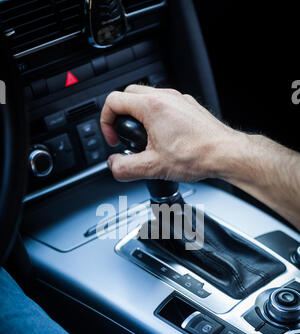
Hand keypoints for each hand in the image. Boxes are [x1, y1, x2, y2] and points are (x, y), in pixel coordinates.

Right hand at [100, 85, 241, 181]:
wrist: (226, 154)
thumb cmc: (198, 155)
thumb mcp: (153, 167)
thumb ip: (125, 168)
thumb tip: (114, 166)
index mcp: (152, 107)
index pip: (113, 101)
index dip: (106, 122)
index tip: (114, 140)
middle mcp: (166, 97)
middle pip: (128, 95)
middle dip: (121, 117)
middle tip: (125, 137)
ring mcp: (179, 100)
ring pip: (147, 98)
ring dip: (139, 117)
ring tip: (145, 140)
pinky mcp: (189, 107)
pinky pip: (165, 105)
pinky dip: (157, 118)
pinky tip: (164, 139)